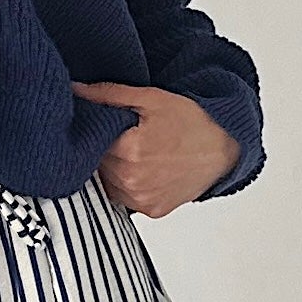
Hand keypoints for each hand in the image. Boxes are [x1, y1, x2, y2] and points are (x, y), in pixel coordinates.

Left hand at [70, 79, 240, 214]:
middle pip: (97, 163)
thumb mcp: (151, 98)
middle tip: (124, 137)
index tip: (107, 125)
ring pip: (107, 182)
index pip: (90, 141)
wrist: (225, 148)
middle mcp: (132, 179)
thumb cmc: (193, 122)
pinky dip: (127, 185)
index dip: (96, 131)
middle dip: (104, 149)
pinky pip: (124, 198)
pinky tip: (143, 170)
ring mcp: (141, 199)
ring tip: (135, 153)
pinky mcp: (151, 211)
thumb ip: (108, 95)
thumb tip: (76, 90)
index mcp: (129, 150)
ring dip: (113, 169)